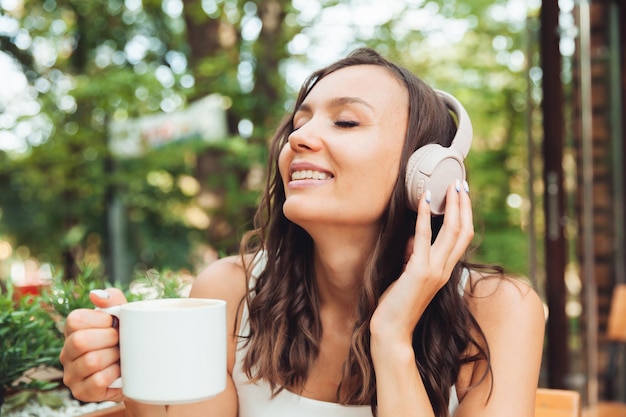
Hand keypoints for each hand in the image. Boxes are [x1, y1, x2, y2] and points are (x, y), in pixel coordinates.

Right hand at [60, 288, 127, 402]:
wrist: (140, 370)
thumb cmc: (127, 339)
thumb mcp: (123, 315)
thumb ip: (112, 299)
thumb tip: (95, 295)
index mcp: (73, 331)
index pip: (75, 320)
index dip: (101, 320)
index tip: (114, 323)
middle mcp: (66, 353)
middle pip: (80, 340)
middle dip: (109, 338)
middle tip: (120, 341)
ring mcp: (72, 374)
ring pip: (91, 361)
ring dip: (114, 357)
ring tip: (121, 356)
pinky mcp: (82, 392)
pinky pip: (98, 381)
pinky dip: (114, 374)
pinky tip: (120, 371)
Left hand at [371, 180, 473, 343]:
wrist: (392, 332)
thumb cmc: (397, 305)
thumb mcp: (408, 275)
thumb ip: (413, 256)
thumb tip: (412, 236)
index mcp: (444, 271)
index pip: (462, 239)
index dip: (465, 216)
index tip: (462, 196)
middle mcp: (444, 270)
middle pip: (463, 231)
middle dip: (463, 205)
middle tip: (460, 183)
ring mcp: (434, 270)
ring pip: (451, 232)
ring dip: (451, 206)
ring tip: (449, 186)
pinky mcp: (419, 271)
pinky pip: (424, 238)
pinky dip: (424, 216)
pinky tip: (423, 200)